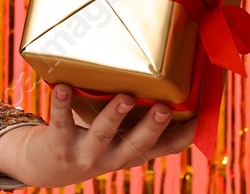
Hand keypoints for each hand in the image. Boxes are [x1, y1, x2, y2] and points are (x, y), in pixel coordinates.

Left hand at [0, 85, 196, 187]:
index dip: (186, 136)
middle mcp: (113, 158)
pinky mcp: (59, 146)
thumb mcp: (117, 136)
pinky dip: (62, 105)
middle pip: (137, 144)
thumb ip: (134, 118)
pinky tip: (62, 86)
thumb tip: (160, 82)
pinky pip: (61, 123)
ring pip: (103, 135)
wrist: (45, 167)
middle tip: (165, 108)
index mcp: (132, 152)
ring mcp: (86, 154)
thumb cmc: (89, 140)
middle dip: (152, 127)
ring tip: (125, 97)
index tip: (204, 118)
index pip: (166, 148)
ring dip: (114, 116)